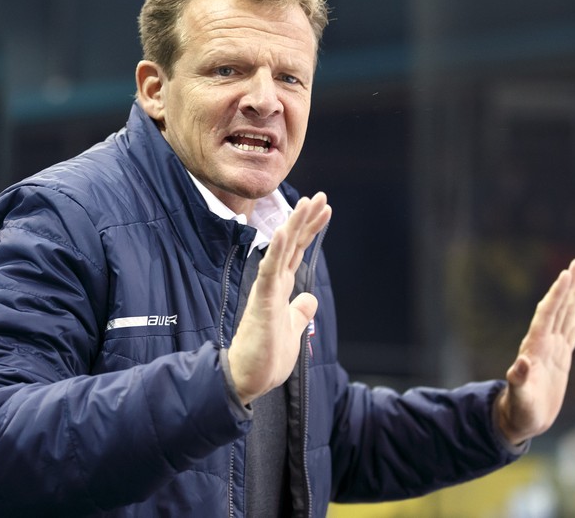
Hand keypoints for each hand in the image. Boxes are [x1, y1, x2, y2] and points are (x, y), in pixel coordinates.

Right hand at [227, 193, 331, 404]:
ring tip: (305, 202)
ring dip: (293, 225)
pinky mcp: (262, 301)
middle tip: (320, 196)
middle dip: (306, 219)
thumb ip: (299, 311)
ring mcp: (267, 290)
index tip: (325, 209)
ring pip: (281, 250)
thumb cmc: (267, 357)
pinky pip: (269, 271)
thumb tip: (309, 298)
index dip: (310, 230)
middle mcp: (274, 283)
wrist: (249, 378)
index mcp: (281, 288)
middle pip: (292, 244)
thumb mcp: (293, 330)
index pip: (298, 252)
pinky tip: (281, 231)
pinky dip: (274, 250)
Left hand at [497, 259, 574, 444]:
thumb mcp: (520, 398)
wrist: (520, 420)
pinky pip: (572, 331)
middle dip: (567, 287)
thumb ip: (519, 380)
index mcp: (534, 348)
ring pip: (566, 315)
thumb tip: (521, 363)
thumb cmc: (519, 411)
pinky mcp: (561, 357)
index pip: (547, 315)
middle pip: (557, 308)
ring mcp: (552, 348)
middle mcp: (542, 343)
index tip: (565, 275)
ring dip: (574, 294)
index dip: (556, 296)